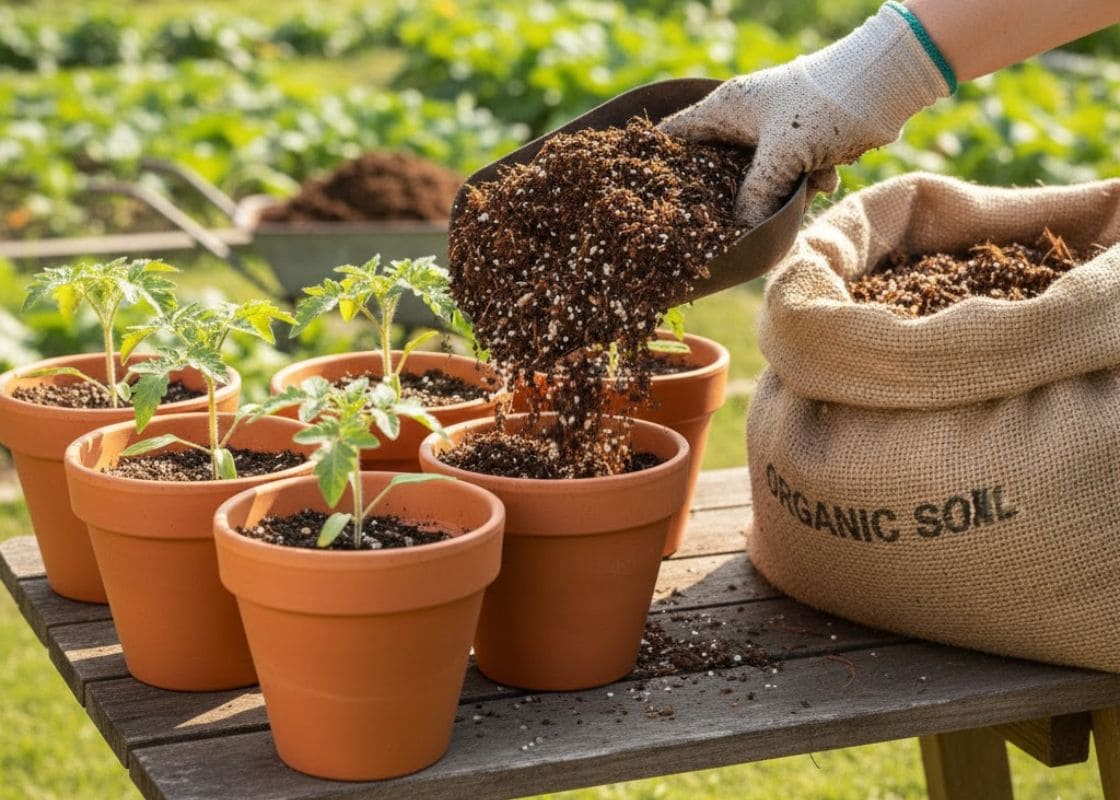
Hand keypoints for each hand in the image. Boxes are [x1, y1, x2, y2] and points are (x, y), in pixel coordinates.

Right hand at [660, 4, 950, 227]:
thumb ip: (755, 195)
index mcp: (724, 108)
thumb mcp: (782, 157)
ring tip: (803, 190)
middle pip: (716, 166)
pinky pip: (788, 174)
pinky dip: (805, 183)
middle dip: (732, 195)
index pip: (673, 135)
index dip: (660, 165)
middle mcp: (741, 117)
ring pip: (757, 176)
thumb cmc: (824, 108)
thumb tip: (740, 230)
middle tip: (734, 220)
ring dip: (780, 192)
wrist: (884, 86)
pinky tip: (826, 180)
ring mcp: (770, 129)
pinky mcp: (797, 140)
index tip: (655, 199)